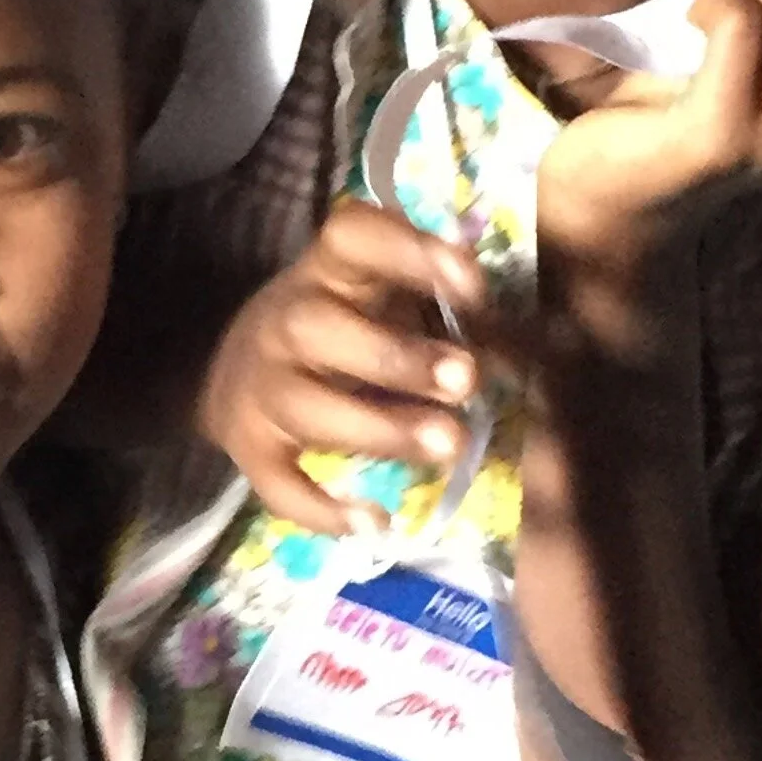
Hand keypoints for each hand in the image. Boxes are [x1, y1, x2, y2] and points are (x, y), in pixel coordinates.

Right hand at [197, 198, 529, 537]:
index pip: (351, 237)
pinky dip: (323, 509)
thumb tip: (520, 343)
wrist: (241, 373)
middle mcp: (285, 322)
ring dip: (379, 429)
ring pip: (307, 408)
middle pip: (319, 328)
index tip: (472, 282)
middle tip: (468, 378)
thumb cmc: (345, 328)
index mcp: (327, 271)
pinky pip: (279, 485)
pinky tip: (376, 523)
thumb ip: (437, 305)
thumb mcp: (379, 295)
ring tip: (448, 447)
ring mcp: (260, 388)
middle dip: (396, 357)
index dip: (407, 253)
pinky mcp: (249, 450)